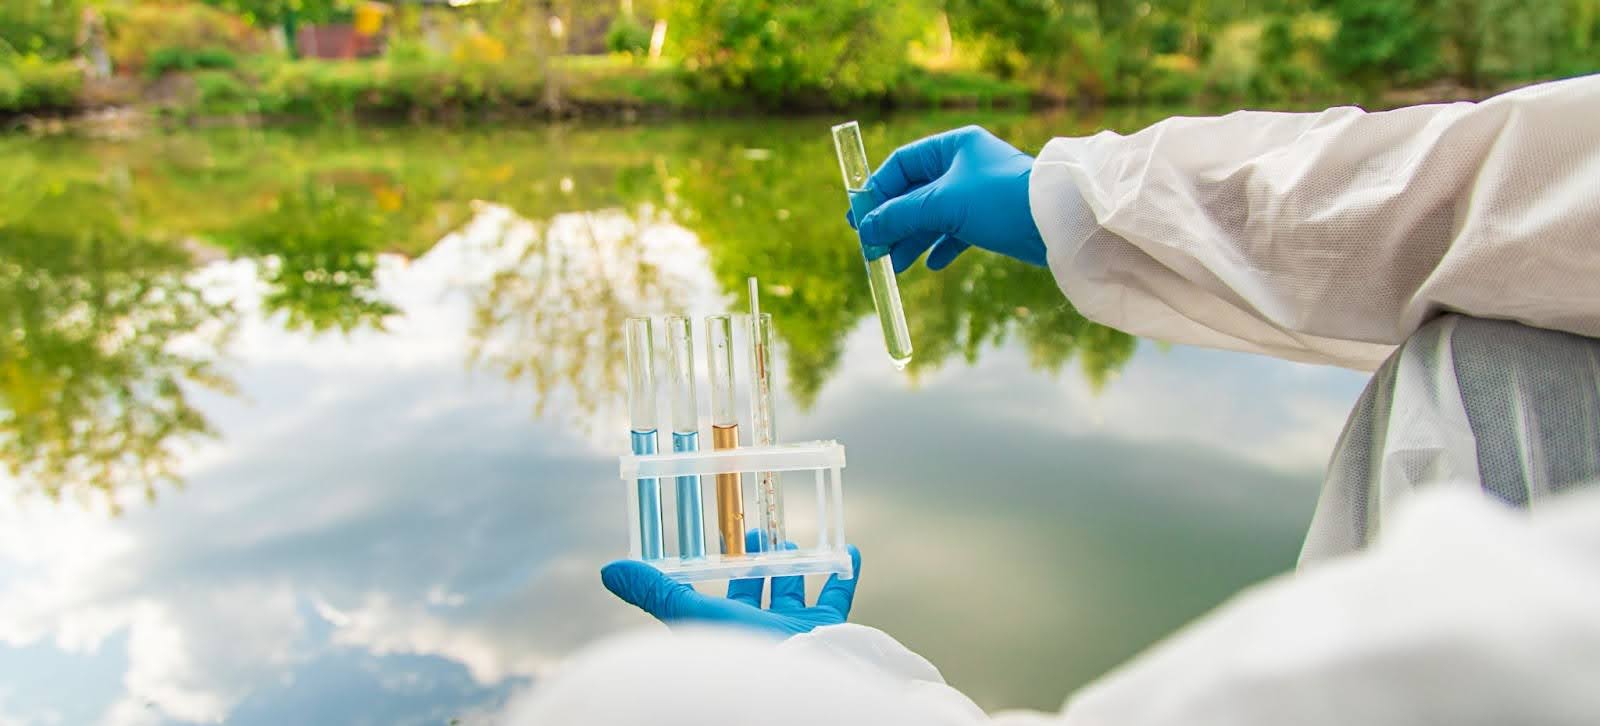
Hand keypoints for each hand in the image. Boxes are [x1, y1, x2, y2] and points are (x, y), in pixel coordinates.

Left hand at [600, 534, 862, 636]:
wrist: (790, 684)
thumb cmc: (737, 651)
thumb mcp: (689, 613)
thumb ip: (654, 591)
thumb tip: (608, 569)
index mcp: (722, 629)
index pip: (713, 596)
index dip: (715, 569)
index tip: (720, 538)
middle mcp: (757, 632)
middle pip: (754, 593)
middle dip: (756, 563)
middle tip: (757, 534)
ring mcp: (794, 633)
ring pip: (793, 594)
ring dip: (793, 566)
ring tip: (788, 540)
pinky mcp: (827, 631)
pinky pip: (838, 598)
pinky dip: (844, 573)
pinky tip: (848, 550)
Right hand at [848, 125, 1045, 272]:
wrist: (1056, 223)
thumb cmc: (1000, 200)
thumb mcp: (942, 205)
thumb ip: (900, 215)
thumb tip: (865, 229)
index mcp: (952, 146)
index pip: (901, 163)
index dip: (876, 190)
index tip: (857, 218)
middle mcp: (964, 165)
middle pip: (914, 192)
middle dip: (891, 221)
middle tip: (871, 247)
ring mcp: (977, 192)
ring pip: (932, 215)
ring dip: (911, 239)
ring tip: (893, 265)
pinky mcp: (991, 218)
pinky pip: (956, 232)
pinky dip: (940, 247)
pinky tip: (929, 264)